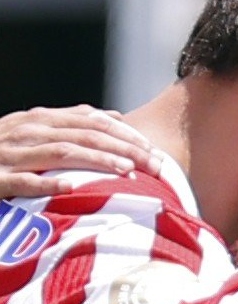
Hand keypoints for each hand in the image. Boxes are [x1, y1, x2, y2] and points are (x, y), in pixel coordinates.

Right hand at [0, 106, 156, 197]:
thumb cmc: (2, 149)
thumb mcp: (34, 129)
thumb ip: (71, 123)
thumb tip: (114, 116)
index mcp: (40, 119)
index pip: (92, 121)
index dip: (125, 133)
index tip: (154, 149)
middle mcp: (27, 130)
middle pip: (84, 135)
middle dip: (123, 148)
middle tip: (155, 164)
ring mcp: (10, 154)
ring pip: (60, 153)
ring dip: (96, 161)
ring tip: (127, 171)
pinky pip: (22, 181)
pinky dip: (46, 183)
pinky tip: (70, 187)